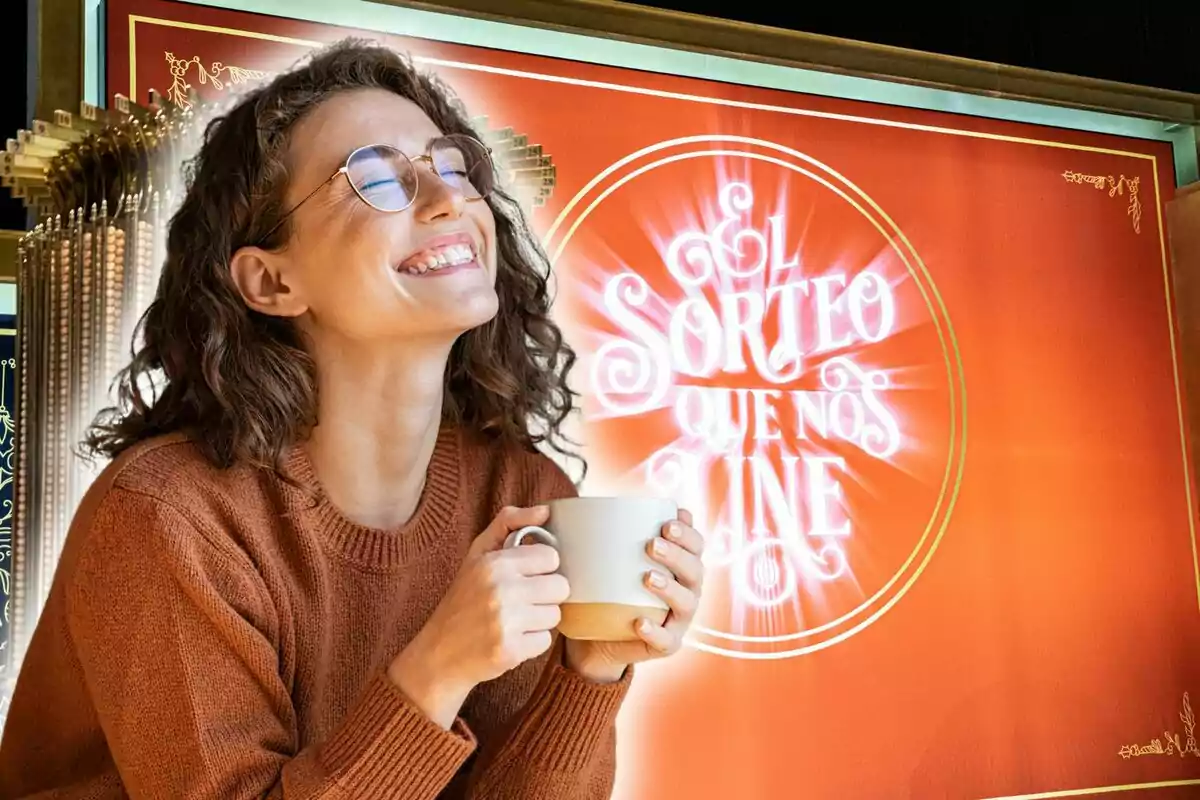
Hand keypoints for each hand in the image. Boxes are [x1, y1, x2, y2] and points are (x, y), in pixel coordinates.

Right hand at [388, 505, 569, 727]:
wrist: (437, 654)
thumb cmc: (462, 600)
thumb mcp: (477, 554)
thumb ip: (508, 523)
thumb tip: (545, 510)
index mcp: (494, 563)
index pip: (551, 557)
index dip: (542, 568)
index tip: (526, 576)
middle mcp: (501, 590)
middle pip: (560, 587)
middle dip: (545, 595)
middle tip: (522, 601)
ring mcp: (506, 622)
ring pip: (555, 615)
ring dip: (539, 620)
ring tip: (514, 621)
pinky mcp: (511, 651)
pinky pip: (545, 641)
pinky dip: (531, 643)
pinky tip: (511, 639)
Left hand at [565, 508, 704, 682]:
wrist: (596, 637)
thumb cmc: (606, 589)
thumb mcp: (607, 561)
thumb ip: (602, 536)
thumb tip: (569, 508)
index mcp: (679, 566)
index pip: (695, 545)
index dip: (688, 532)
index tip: (668, 522)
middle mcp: (686, 590)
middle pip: (694, 570)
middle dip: (677, 554)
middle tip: (651, 544)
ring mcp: (678, 620)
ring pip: (686, 602)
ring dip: (670, 588)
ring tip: (647, 578)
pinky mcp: (666, 644)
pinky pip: (666, 640)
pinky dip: (655, 631)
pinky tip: (639, 623)